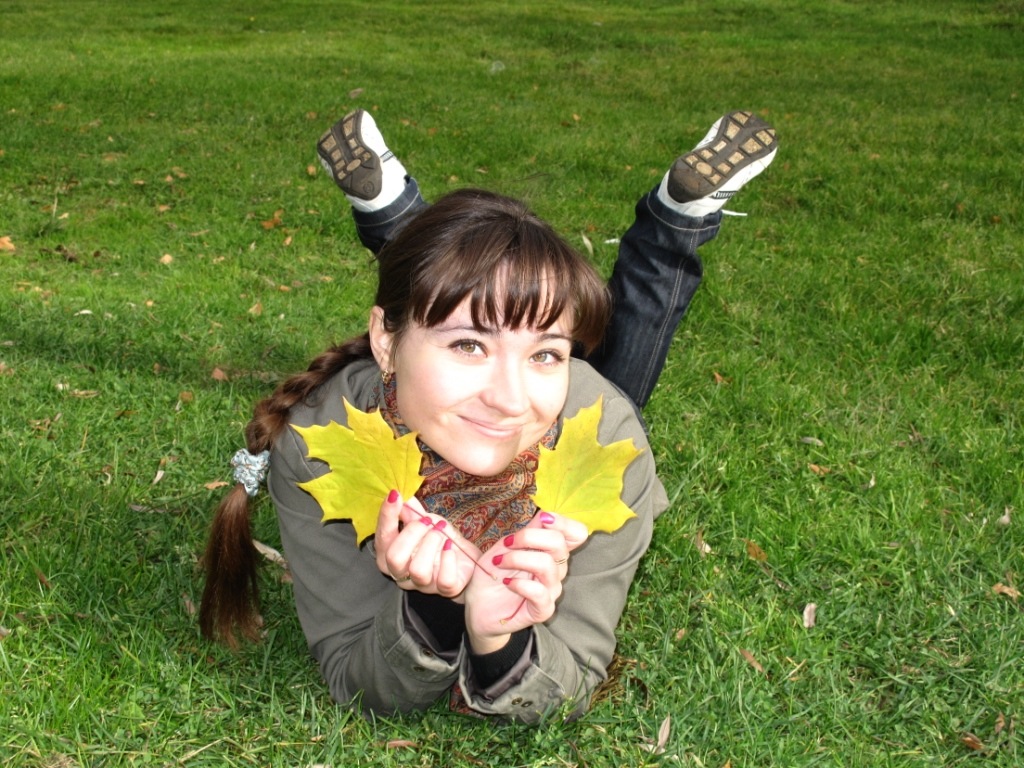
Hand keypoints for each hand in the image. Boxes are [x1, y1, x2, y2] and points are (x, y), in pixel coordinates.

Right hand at [374, 491, 481, 599]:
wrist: (465, 556)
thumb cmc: (439, 540)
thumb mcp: (424, 521)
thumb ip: (410, 511)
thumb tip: (399, 494)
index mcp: (391, 555)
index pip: (382, 538)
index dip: (387, 516)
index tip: (395, 495)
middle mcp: (402, 574)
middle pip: (394, 557)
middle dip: (412, 533)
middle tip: (427, 521)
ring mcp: (423, 584)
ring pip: (418, 570)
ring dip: (431, 543)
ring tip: (441, 532)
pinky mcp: (446, 589)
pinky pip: (444, 580)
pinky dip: (448, 559)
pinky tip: (450, 546)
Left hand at [462, 511, 588, 653]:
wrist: (480, 608)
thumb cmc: (494, 575)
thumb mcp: (505, 547)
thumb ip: (527, 532)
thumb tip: (543, 514)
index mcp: (551, 551)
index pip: (577, 533)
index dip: (563, 522)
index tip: (540, 519)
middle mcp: (556, 570)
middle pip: (559, 544)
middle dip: (529, 536)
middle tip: (506, 543)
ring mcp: (551, 591)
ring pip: (547, 566)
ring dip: (518, 559)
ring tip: (499, 562)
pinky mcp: (542, 610)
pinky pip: (540, 593)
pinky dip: (521, 584)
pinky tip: (507, 582)